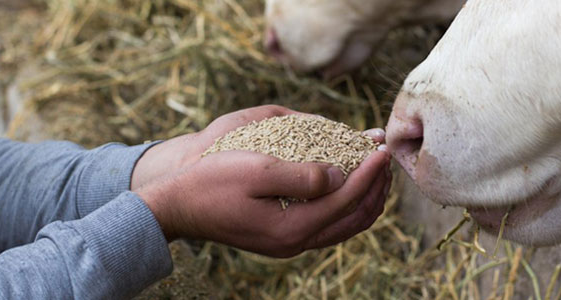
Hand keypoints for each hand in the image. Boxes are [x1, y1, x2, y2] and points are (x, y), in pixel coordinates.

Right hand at [131, 105, 390, 257]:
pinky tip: (346, 181)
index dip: (369, 171)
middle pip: (355, 218)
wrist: (176, 207)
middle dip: (376, 186)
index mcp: (293, 228)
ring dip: (365, 196)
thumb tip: (342, 176)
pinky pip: (329, 224)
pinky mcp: (282, 236)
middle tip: (384, 155)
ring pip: (345, 225)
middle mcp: (296, 241)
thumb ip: (303, 175)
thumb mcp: (256, 169)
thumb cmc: (211, 182)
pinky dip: (346, 203)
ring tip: (374, 168)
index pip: (347, 198)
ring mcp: (290, 242)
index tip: (381, 147)